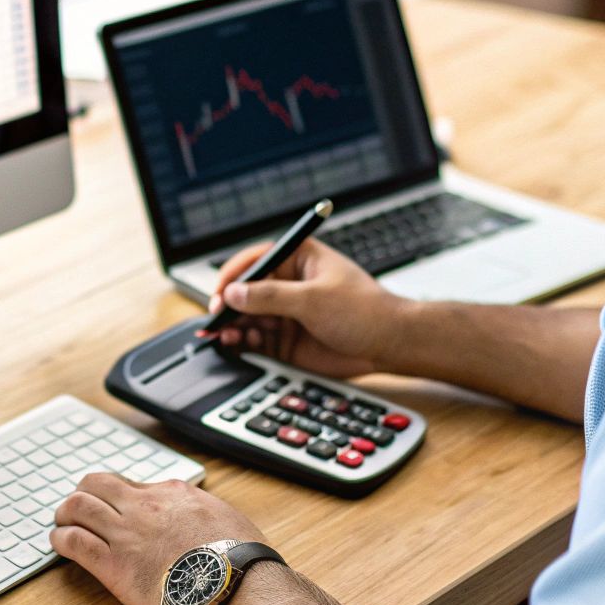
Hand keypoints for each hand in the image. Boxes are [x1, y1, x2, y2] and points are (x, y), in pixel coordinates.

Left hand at [50, 473, 267, 604]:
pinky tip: (59, 544)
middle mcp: (145, 507)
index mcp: (173, 493)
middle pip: (96, 483)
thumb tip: (197, 515)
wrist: (234, 588)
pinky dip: (61, 539)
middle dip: (83, 492)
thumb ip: (202, 512)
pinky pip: (74, 542)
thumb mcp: (226, 518)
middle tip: (78, 507)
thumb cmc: (239, 560)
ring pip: (78, 506)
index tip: (114, 505)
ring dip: (65, 512)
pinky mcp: (114, 566)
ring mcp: (126, 534)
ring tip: (62, 522)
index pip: (131, 483)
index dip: (117, 494)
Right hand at [198, 238, 410, 378]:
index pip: (255, 260)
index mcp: (298, 259)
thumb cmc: (365, 311)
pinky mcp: (287, 339)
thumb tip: (234, 293)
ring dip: (232, 325)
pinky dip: (243, 342)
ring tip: (222, 334)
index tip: (220, 291)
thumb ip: (270, 297)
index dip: (234, 275)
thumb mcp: (314, 299)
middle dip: (228, 304)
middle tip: (215, 318)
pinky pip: (256, 339)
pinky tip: (236, 344)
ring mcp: (286, 313)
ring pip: (247, 317)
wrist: (390, 345)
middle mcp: (288, 285)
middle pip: (246, 290)